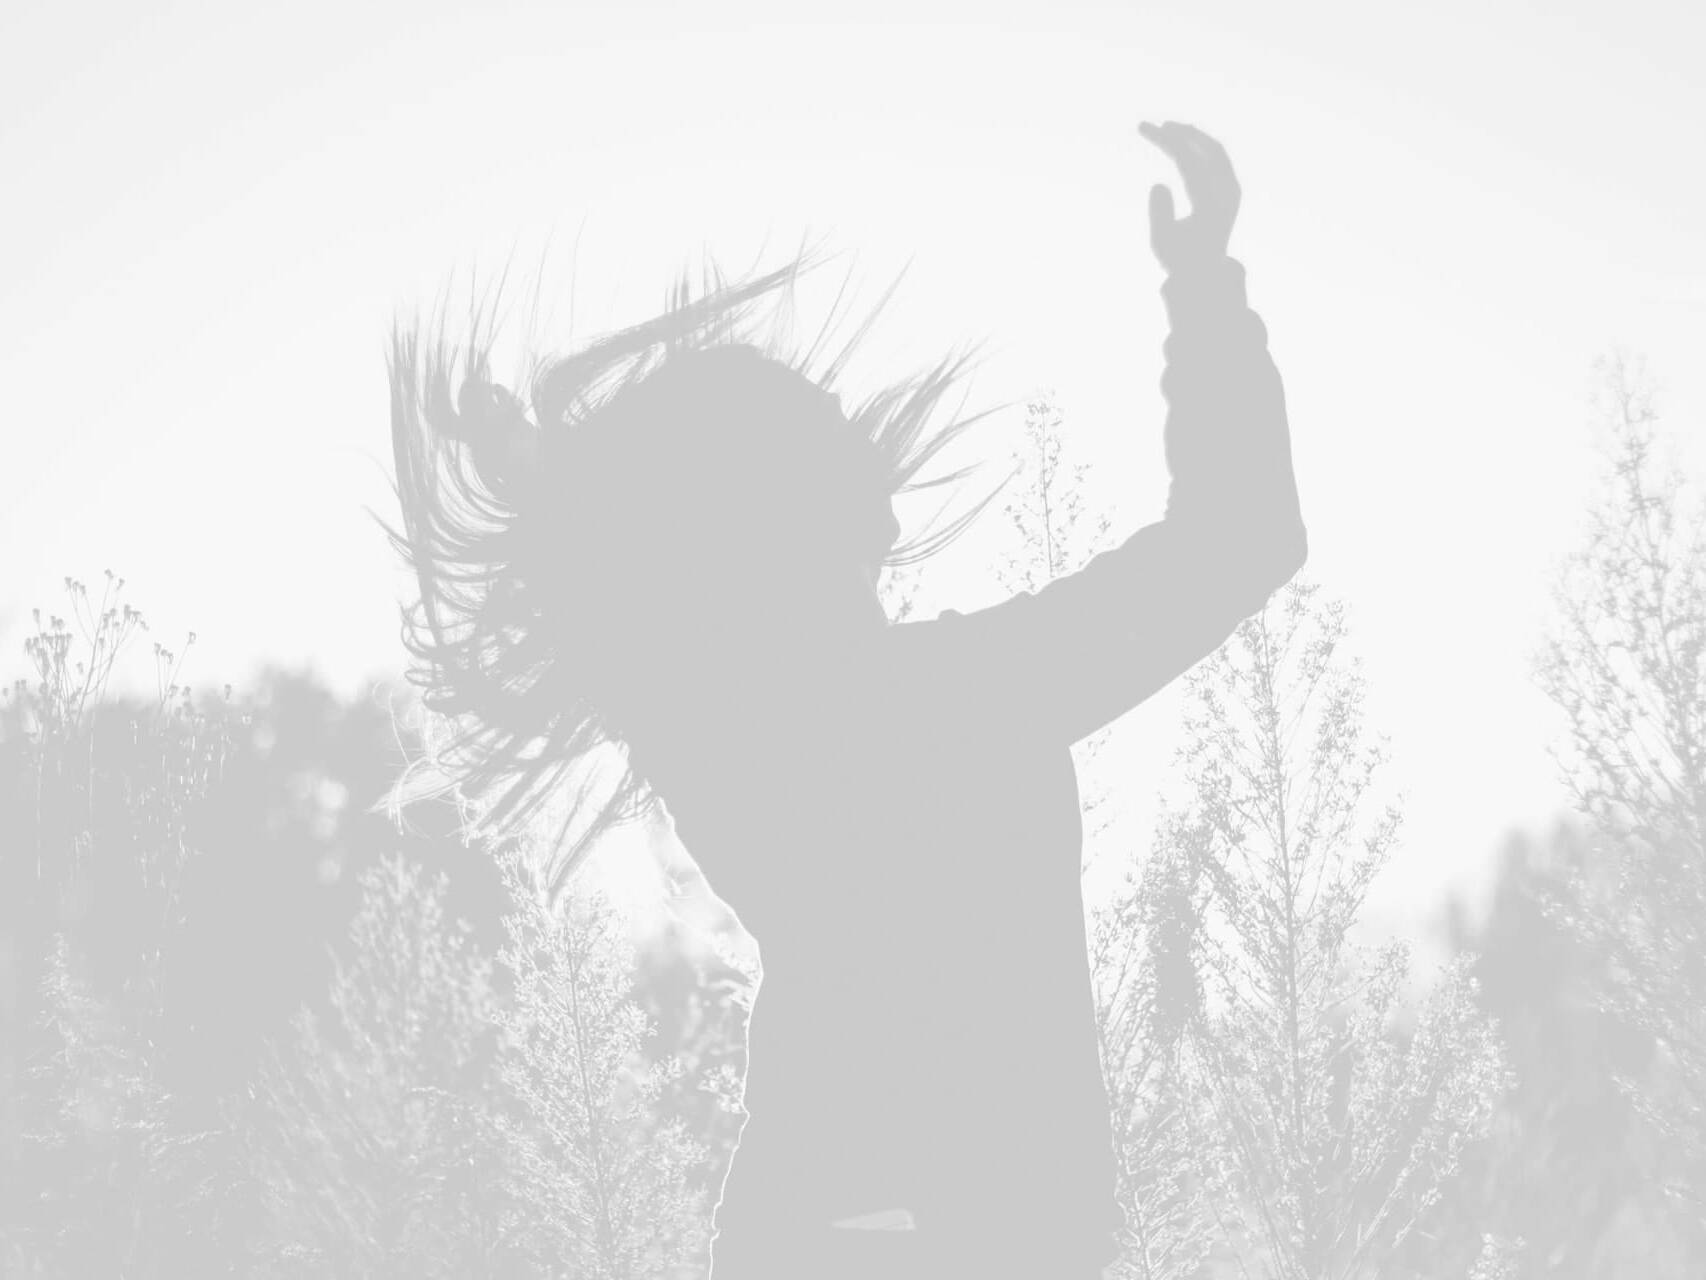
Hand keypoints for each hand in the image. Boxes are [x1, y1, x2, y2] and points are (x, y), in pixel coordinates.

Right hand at [1139, 121, 1240, 271]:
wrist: (1207, 273)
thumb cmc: (1179, 258)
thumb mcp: (1162, 241)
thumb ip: (1160, 213)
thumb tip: (1159, 184)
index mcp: (1209, 206)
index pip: (1188, 161)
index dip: (1167, 141)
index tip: (1146, 128)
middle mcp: (1226, 195)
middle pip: (1206, 150)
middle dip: (1180, 134)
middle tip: (1157, 126)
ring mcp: (1232, 191)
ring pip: (1216, 151)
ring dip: (1193, 137)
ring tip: (1170, 129)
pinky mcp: (1232, 190)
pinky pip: (1219, 159)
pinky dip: (1202, 146)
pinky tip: (1187, 141)